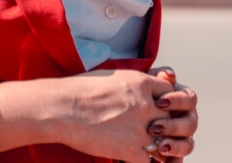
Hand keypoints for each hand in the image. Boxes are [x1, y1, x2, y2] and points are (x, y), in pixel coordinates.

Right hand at [55, 68, 189, 162]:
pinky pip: (150, 162)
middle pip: (171, 118)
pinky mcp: (132, 150)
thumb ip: (131, 82)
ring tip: (147, 147)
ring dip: (159, 147)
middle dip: (164, 126)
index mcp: (140, 82)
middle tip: (154, 131)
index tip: (158, 107)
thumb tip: (140, 86)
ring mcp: (141, 129)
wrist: (60, 107)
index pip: (170, 92)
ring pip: (166, 142)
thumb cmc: (77, 90)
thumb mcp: (109, 76)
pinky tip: (131, 157)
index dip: (165, 101)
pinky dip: (144, 161)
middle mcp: (146, 105)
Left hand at [143, 67, 197, 161]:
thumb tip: (169, 74)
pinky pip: (178, 159)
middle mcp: (187, 118)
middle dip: (173, 126)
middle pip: (191, 124)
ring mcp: (182, 136)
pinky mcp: (174, 151)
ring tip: (161, 147)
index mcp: (184, 99)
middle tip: (154, 127)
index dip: (176, 101)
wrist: (127, 107)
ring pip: (188, 144)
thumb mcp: (146, 81)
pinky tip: (161, 161)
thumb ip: (157, 77)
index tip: (158, 102)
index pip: (190, 99)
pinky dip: (173, 161)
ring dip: (175, 146)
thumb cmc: (139, 90)